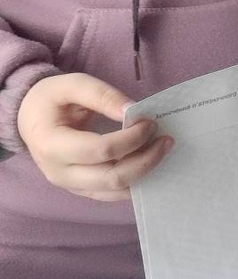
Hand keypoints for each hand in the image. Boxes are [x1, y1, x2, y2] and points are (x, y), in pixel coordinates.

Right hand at [17, 73, 170, 201]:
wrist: (30, 118)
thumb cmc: (50, 99)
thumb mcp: (72, 85)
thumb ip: (102, 95)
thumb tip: (133, 111)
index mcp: (51, 144)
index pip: (101, 150)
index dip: (132, 138)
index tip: (151, 122)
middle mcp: (59, 172)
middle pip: (112, 178)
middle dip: (146, 160)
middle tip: (166, 140)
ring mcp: (70, 185)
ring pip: (115, 191)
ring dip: (145, 173)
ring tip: (162, 149)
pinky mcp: (81, 189)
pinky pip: (113, 193)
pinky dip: (136, 182)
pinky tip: (150, 162)